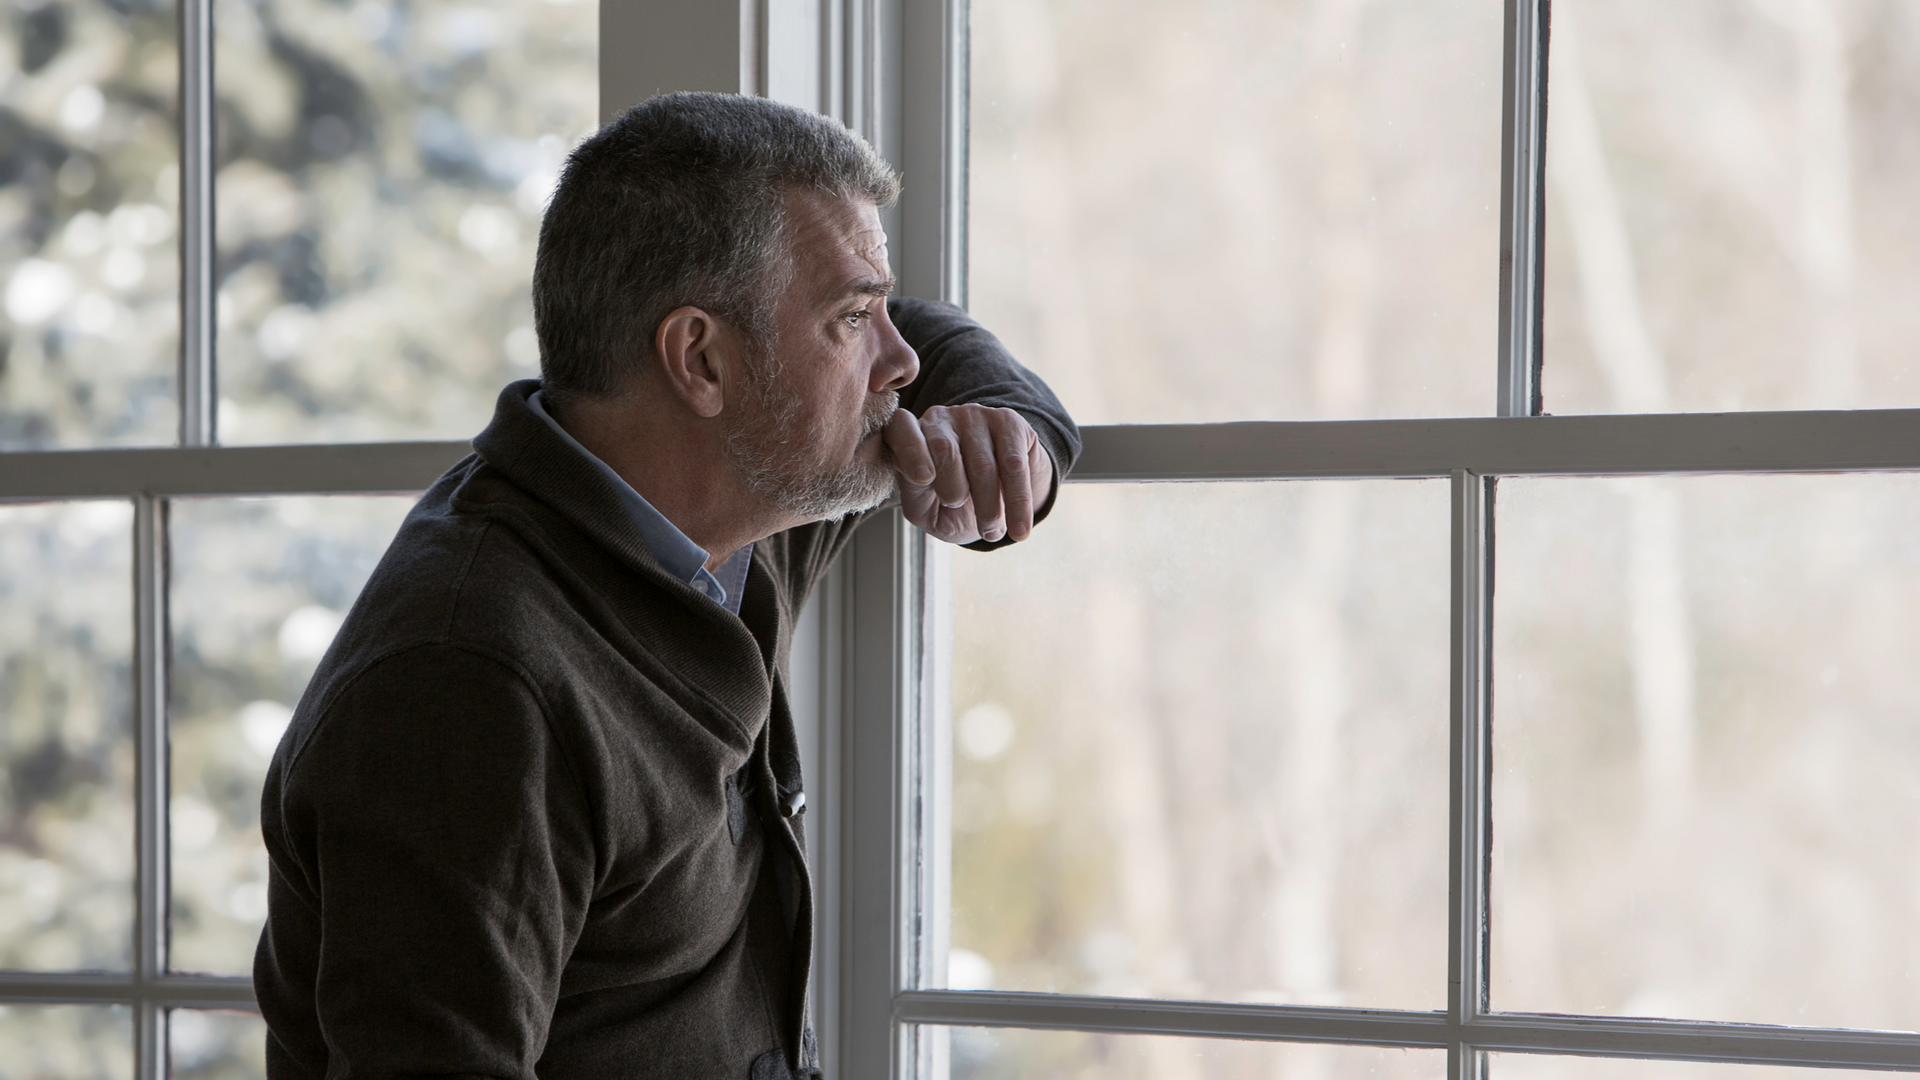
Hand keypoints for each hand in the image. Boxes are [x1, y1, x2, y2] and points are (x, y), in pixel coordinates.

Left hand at [885, 404, 1053, 545]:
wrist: (996, 501)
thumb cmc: (951, 505)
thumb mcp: (925, 508)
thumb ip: (912, 491)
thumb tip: (918, 474)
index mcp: (911, 436)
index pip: (901, 428)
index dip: (910, 450)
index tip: (924, 479)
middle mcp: (941, 419)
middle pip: (944, 449)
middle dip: (953, 490)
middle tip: (959, 508)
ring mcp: (975, 417)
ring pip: (982, 463)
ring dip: (988, 506)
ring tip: (992, 532)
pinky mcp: (1009, 423)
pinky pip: (1014, 464)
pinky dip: (1017, 502)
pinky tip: (1019, 528)